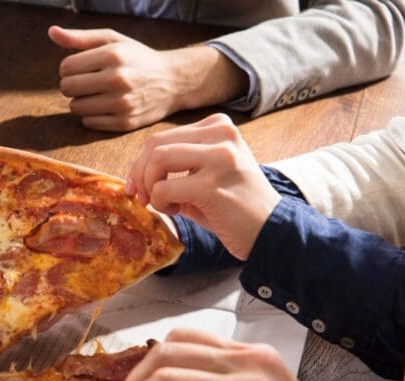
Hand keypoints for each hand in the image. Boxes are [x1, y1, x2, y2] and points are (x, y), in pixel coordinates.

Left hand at [49, 27, 245, 131]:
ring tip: (97, 94)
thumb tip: (51, 31)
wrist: (173, 81)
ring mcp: (121, 103)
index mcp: (113, 55)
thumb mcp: (112, 40)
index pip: (66, 67)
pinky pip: (88, 122)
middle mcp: (118, 79)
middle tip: (86, 82)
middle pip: (67, 88)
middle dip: (72, 85)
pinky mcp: (124, 122)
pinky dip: (92, 116)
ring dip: (81, 101)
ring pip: (75, 107)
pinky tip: (105, 106)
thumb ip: (80, 37)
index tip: (81, 68)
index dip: (69, 68)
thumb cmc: (137, 58)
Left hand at [124, 114, 279, 258]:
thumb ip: (177, 164)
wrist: (269, 230)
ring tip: (165, 204)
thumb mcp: (206, 172)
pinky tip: (177, 211)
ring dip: (150, 188)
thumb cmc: (232, 204)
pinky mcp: (213, 185)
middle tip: (143, 198)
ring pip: (157, 160)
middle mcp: (222, 134)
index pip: (162, 137)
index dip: (141, 164)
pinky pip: (163, 188)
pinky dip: (161, 204)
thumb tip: (135, 173)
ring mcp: (220, 158)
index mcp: (219, 126)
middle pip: (155, 145)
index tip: (139, 187)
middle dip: (140, 175)